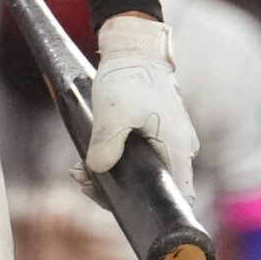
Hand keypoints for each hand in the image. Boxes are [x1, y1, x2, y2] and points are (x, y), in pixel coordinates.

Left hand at [82, 13, 199, 196]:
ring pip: (144, 173)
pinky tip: (90, 161)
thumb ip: (106, 144)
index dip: (154, 210)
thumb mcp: (113, 112)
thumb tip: (97, 170)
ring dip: (112, 175)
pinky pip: (140, 157)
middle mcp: (179, 150)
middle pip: (154, 188)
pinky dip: (116, 160)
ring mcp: (170, 142)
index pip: (180, 198)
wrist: (134, 49)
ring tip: (79, 171)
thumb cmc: (129, 78)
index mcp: (178, 149)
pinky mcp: (157, 134)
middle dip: (117, 191)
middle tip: (83, 182)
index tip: (118, 205)